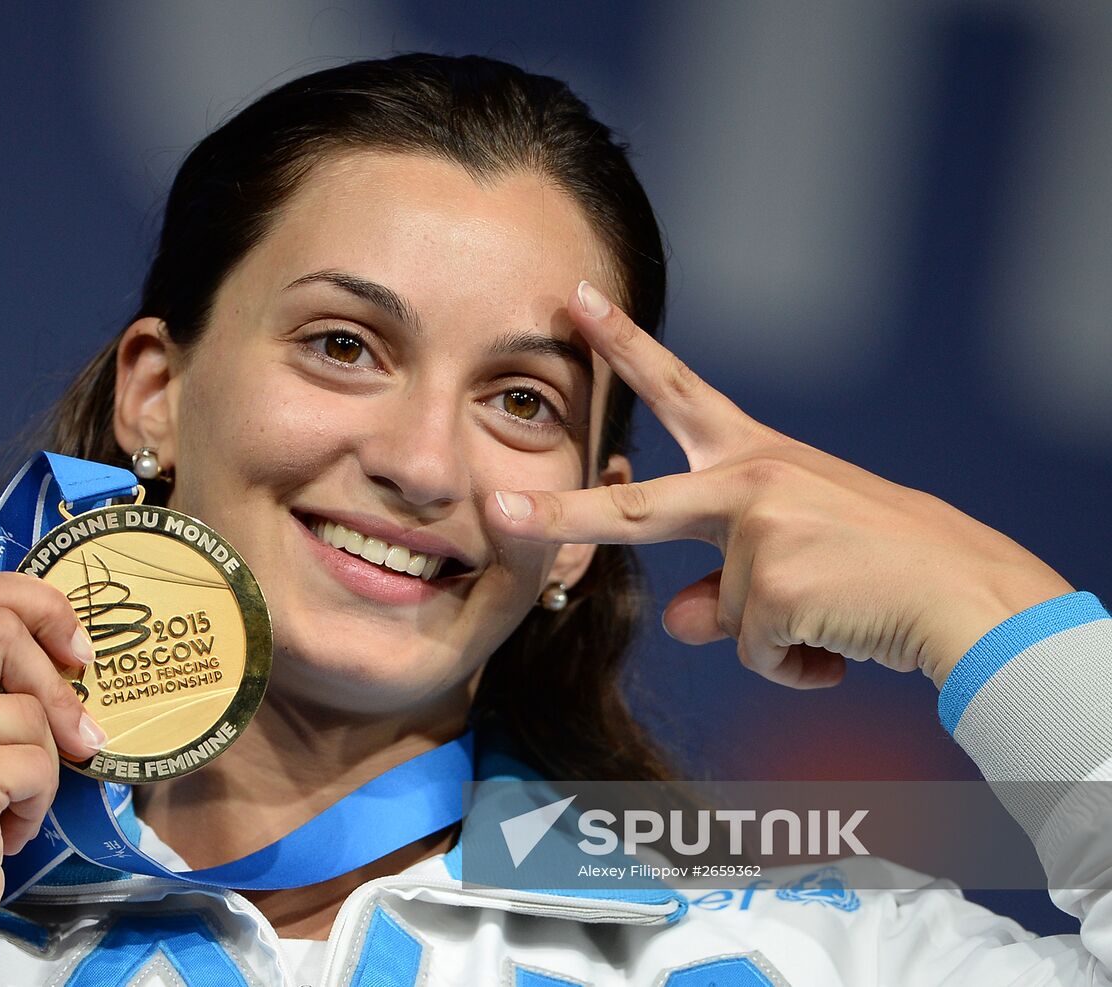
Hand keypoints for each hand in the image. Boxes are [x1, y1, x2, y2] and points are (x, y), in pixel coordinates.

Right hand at [0, 572, 104, 974]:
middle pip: (5, 629)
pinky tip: (3, 828)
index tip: (77, 650)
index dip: (42, 605)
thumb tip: (77, 650)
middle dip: (57, 684)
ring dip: (45, 763)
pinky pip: (37, 763)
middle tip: (76, 732)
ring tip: (10, 801)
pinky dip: (38, 802)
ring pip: (30, 706)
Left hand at [491, 281, 1073, 689]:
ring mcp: (761, 531)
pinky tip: (842, 642)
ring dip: (775, 639)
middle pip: (632, 510)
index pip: (677, 390)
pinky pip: (756, 653)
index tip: (573, 299)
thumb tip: (682, 621)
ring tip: (836, 613)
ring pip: (722, 619)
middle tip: (495, 508)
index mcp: (755, 458)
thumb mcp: (792, 555)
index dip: (622, 345)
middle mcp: (751, 481)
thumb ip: (722, 580)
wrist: (970, 593)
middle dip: (560, 514)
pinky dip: (796, 667)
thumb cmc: (879, 566)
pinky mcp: (777, 585)